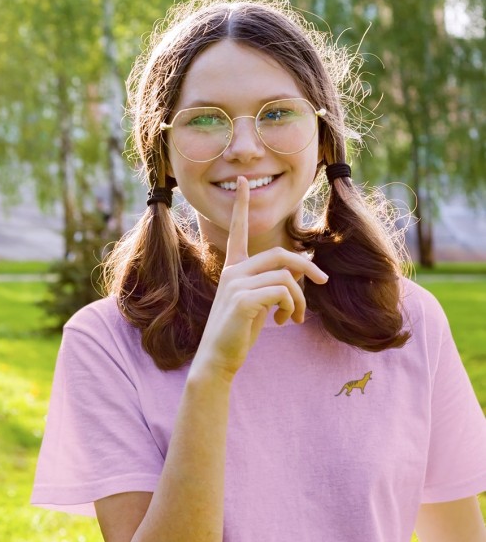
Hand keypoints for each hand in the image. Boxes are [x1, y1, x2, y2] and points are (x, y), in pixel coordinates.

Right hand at [193, 177, 328, 379]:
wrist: (218, 359)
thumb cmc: (238, 332)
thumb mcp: (257, 304)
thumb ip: (273, 285)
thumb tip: (302, 277)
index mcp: (233, 269)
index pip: (238, 232)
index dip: (242, 206)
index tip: (245, 182)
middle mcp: (233, 272)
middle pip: (280, 255)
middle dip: (307, 266)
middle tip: (323, 281)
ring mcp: (236, 284)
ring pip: (287, 277)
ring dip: (301, 299)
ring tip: (294, 317)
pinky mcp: (244, 300)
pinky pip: (283, 292)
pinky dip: (292, 307)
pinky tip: (283, 321)